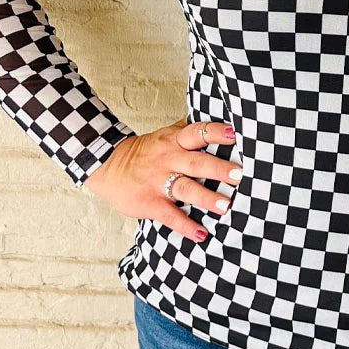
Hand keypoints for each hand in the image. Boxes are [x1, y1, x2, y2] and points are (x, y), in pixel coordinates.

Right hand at [82, 116, 241, 242]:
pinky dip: (185, 226)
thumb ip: (189, 128)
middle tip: (241, 175)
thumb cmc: (146, 151)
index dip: (216, 133)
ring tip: (226, 206)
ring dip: (206, 198)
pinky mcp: (150, 203)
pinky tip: (201, 234)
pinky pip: (169, 216)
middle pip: (197, 162)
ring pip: (185, 189)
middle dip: (219, 169)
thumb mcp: (166, 134)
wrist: (108, 166)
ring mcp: (159, 182)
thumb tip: (215, 114)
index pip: (197, 132)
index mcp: (174, 141)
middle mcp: (169, 159)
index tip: (235, 135)